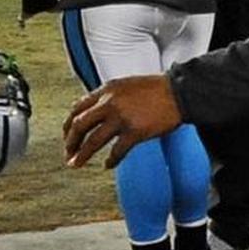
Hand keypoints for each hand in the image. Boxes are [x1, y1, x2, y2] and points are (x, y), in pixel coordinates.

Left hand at [63, 74, 181, 170]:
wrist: (180, 92)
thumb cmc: (158, 88)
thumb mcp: (127, 85)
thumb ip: (109, 96)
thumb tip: (95, 111)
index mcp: (107, 90)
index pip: (78, 108)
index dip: (69, 125)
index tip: (68, 136)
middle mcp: (110, 103)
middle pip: (79, 125)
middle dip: (70, 142)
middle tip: (68, 153)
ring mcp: (121, 118)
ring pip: (92, 141)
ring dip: (82, 155)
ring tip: (77, 164)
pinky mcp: (135, 132)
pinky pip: (116, 151)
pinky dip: (110, 161)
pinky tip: (108, 165)